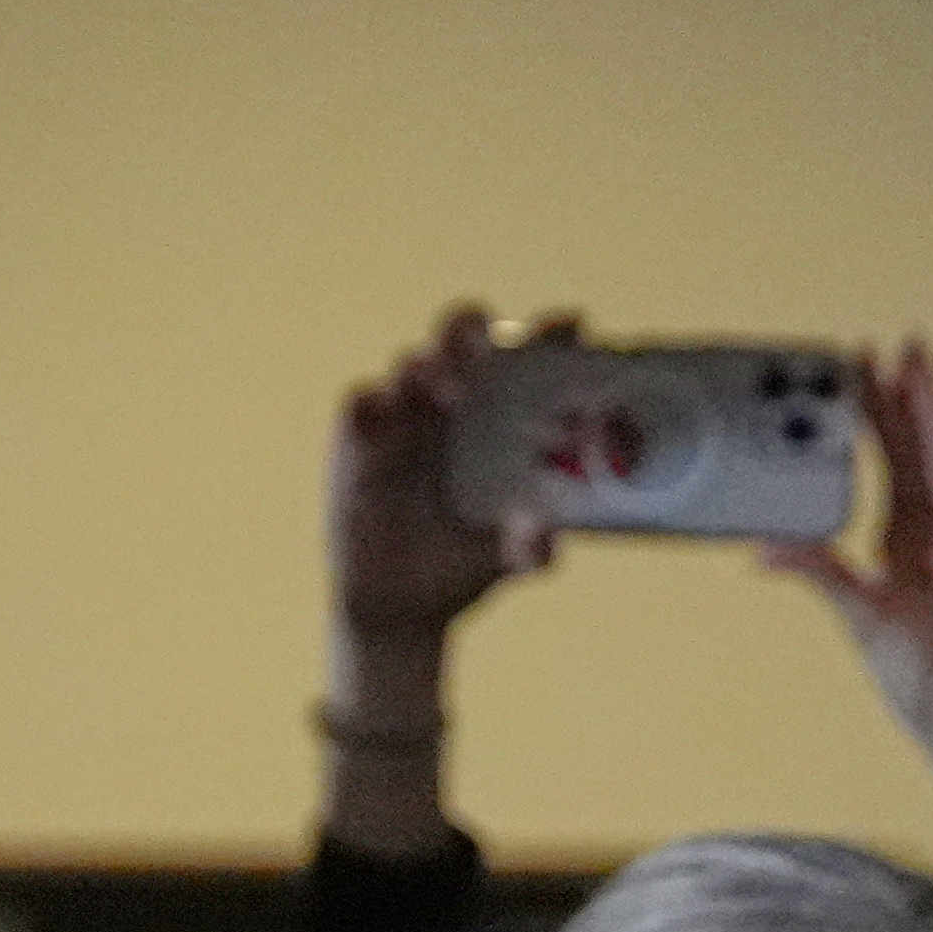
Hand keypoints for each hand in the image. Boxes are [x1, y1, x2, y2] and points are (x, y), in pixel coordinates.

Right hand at [328, 304, 560, 656]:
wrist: (405, 605)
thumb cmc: (466, 564)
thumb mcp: (509, 559)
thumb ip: (531, 547)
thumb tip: (544, 535)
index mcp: (502, 417)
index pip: (524, 359)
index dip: (547, 337)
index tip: (572, 326)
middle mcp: (456, 403)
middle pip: (461, 339)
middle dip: (474, 331)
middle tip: (488, 346)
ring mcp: (406, 415)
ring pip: (414, 364)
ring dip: (433, 367)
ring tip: (452, 389)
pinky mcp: (360, 438)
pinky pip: (363, 403)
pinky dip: (376, 402)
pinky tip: (389, 412)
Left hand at [763, 340, 932, 798]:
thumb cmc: (918, 679)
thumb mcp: (859, 617)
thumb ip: (819, 573)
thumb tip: (761, 551)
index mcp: (897, 537)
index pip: (880, 461)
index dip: (865, 414)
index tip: (850, 365)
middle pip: (916, 445)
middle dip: (902, 394)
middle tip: (893, 341)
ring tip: (925, 359)